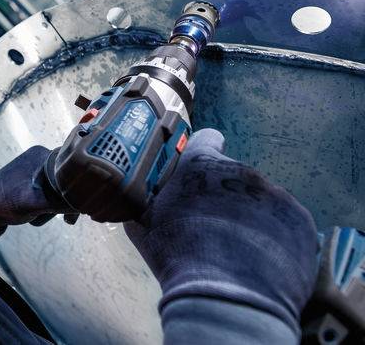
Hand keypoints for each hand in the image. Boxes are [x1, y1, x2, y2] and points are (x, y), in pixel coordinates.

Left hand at [0, 145, 75, 257]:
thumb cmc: (3, 203)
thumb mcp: (34, 202)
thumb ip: (60, 202)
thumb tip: (84, 203)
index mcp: (41, 155)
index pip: (72, 167)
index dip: (78, 186)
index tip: (82, 203)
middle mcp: (39, 158)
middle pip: (68, 180)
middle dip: (65, 201)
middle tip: (64, 219)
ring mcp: (35, 170)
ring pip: (59, 190)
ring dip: (53, 207)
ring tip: (37, 215)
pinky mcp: (31, 182)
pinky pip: (49, 195)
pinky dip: (46, 208)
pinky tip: (35, 216)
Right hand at [124, 129, 318, 334]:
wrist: (226, 296)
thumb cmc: (177, 254)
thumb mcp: (143, 222)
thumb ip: (145, 199)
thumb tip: (136, 195)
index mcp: (201, 164)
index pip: (207, 138)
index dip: (203, 151)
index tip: (200, 169)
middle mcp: (240, 169)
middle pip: (232, 174)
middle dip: (222, 194)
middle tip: (210, 224)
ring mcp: (274, 193)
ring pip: (259, 198)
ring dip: (248, 215)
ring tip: (236, 246)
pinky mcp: (298, 218)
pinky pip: (284, 222)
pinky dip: (274, 237)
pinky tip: (259, 258)